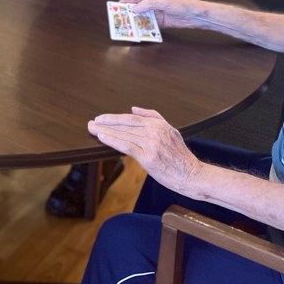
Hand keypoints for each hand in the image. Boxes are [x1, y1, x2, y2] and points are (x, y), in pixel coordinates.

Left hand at [89, 107, 203, 194]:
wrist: (192, 175)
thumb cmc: (181, 157)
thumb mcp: (171, 131)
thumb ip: (153, 117)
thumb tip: (134, 108)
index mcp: (159, 124)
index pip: (131, 118)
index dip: (114, 118)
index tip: (101, 118)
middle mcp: (155, 131)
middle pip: (125, 124)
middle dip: (106, 123)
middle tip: (91, 122)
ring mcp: (152, 143)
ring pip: (124, 134)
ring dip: (105, 131)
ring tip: (92, 129)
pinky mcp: (148, 157)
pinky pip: (126, 146)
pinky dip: (113, 140)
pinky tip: (102, 137)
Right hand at [120, 0, 203, 28]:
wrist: (194, 15)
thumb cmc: (180, 4)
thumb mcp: (163, 3)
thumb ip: (148, 5)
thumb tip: (134, 8)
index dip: (127, 0)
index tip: (118, 5)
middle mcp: (153, 2)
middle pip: (138, 7)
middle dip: (130, 11)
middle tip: (120, 17)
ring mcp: (156, 12)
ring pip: (143, 16)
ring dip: (136, 20)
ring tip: (127, 25)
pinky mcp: (160, 21)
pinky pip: (149, 24)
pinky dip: (144, 27)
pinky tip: (138, 30)